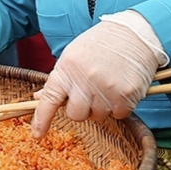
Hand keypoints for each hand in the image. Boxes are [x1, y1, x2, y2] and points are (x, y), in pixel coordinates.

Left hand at [30, 15, 161, 137]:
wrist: (133, 34)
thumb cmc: (100, 45)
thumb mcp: (73, 56)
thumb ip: (59, 79)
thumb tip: (39, 98)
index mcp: (67, 69)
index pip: (50, 99)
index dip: (41, 119)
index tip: (37, 135)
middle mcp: (84, 80)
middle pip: (76, 115)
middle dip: (82, 109)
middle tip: (91, 92)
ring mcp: (106, 88)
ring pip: (98, 116)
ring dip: (103, 106)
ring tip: (108, 84)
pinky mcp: (126, 95)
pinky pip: (119, 115)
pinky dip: (120, 106)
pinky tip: (121, 87)